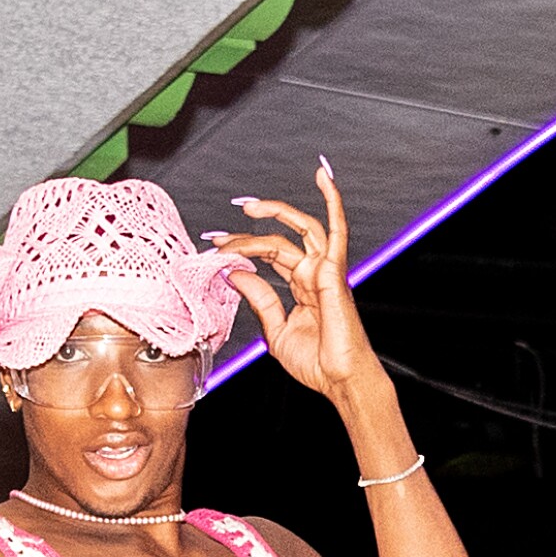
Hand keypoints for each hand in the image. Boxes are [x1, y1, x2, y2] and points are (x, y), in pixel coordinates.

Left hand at [206, 165, 381, 407]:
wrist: (339, 379)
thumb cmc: (317, 363)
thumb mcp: (275, 330)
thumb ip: (259, 299)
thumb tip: (235, 274)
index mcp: (302, 286)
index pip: (270, 255)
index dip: (242, 249)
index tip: (216, 248)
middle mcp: (314, 273)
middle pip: (277, 241)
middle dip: (246, 235)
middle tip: (219, 236)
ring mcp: (326, 269)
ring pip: (298, 230)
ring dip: (275, 212)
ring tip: (248, 208)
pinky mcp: (335, 271)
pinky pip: (336, 228)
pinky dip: (332, 200)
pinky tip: (322, 177)